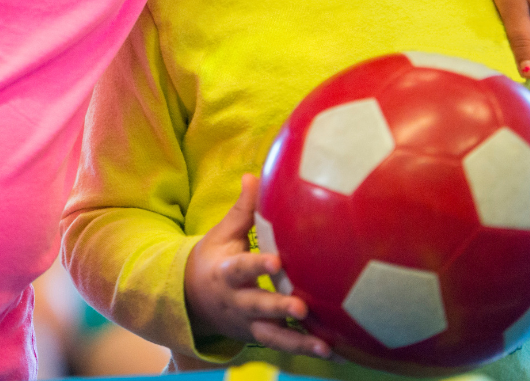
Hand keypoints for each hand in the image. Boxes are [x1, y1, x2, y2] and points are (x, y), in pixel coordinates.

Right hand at [184, 174, 332, 358]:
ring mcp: (248, 325)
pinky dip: (308, 350)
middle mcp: (237, 303)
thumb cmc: (214, 259)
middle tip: (301, 307)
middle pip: (258, 308)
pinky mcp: (260, 338)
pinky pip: (285, 346)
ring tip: (325, 347)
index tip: (277, 263)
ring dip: (299, 343)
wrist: (192, 302)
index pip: (242, 269)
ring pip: (273, 337)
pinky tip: (337, 353)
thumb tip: (254, 176)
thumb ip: (242, 210)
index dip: (258, 267)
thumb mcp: (222, 234)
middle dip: (279, 309)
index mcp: (226, 274)